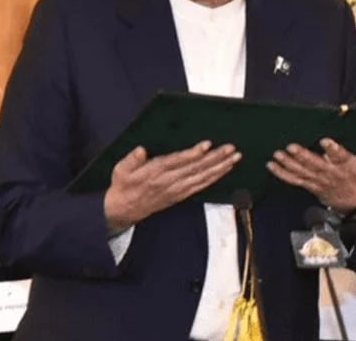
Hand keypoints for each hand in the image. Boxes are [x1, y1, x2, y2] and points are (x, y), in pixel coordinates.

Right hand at [104, 141, 239, 231]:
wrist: (123, 210)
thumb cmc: (123, 185)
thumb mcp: (121, 170)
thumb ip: (131, 159)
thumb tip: (141, 150)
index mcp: (154, 173)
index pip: (177, 162)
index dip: (193, 154)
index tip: (207, 145)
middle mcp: (169, 182)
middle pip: (196, 169)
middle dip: (215, 158)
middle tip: (230, 148)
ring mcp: (177, 190)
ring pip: (202, 178)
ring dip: (220, 167)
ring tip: (234, 157)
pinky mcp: (181, 195)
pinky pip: (201, 186)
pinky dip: (215, 177)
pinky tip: (225, 169)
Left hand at [267, 137, 355, 212]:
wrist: (350, 202)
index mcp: (345, 166)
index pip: (340, 156)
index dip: (333, 149)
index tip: (326, 141)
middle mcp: (329, 173)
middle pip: (315, 164)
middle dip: (303, 156)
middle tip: (291, 147)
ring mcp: (317, 180)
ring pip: (302, 172)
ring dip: (288, 164)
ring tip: (277, 155)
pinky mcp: (308, 184)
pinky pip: (293, 180)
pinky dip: (281, 173)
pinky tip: (271, 165)